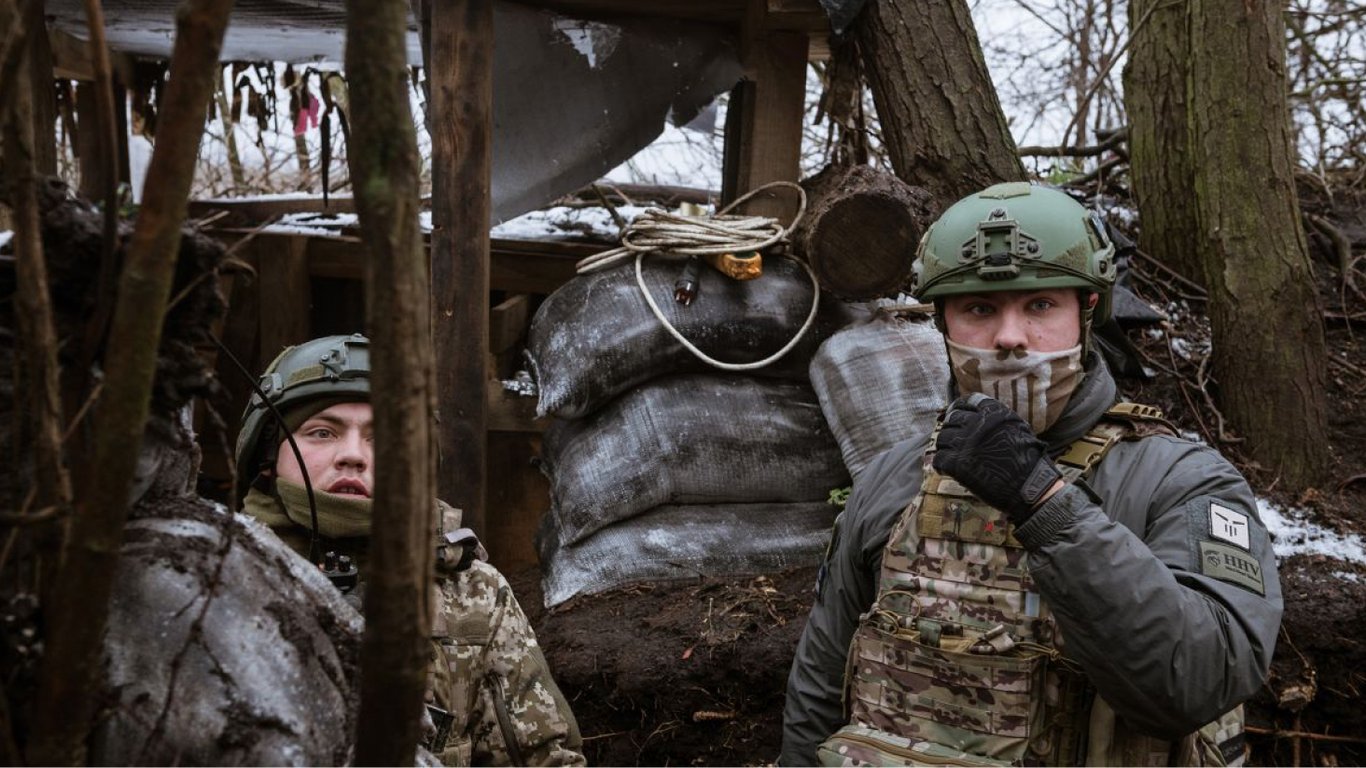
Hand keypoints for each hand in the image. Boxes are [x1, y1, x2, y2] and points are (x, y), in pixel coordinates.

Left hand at [932, 393, 1062, 524]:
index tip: (955, 413)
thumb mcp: (1018, 428)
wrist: (1030, 486)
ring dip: (946, 446)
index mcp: (993, 412)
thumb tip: (979, 417)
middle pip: (952, 419)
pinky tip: (946, 470)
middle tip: (954, 440)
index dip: (959, 407)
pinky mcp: (958, 463)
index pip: (968, 401)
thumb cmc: (1029, 460)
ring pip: (942, 438)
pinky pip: (939, 459)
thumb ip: (997, 420)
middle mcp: (977, 423)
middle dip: (952, 428)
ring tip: (952, 456)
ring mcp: (966, 443)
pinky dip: (941, 465)